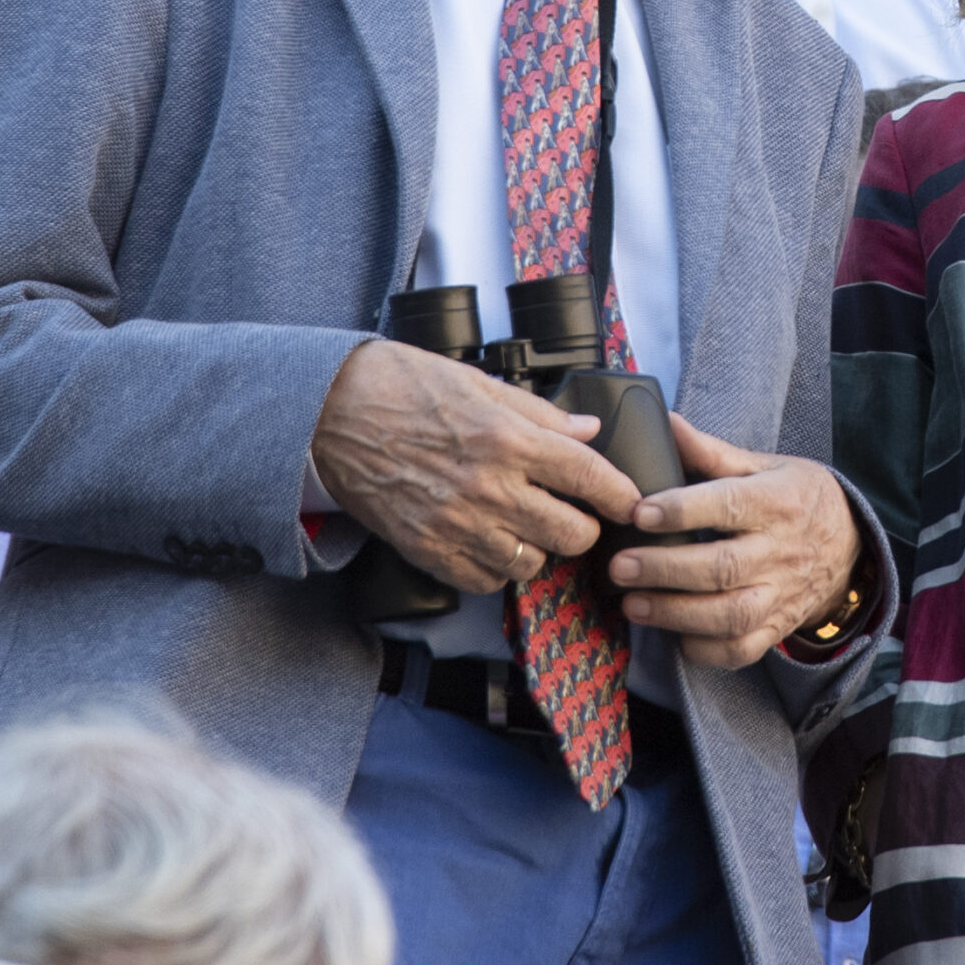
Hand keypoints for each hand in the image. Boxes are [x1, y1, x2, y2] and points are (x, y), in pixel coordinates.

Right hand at [310, 339, 641, 594]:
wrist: (331, 411)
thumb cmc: (403, 385)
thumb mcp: (479, 383)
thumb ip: (539, 414)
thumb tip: (586, 431)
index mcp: (508, 439)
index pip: (588, 476)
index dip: (621, 494)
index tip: (633, 502)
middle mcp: (489, 487)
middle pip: (571, 532)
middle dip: (583, 525)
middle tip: (573, 512)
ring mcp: (457, 524)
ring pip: (532, 563)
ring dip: (538, 547)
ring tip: (525, 525)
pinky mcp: (427, 550)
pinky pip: (485, 581)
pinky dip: (497, 568)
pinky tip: (491, 543)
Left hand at [609, 415, 863, 669]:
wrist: (851, 545)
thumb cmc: (796, 498)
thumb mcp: (765, 466)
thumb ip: (712, 453)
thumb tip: (665, 424)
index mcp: (778, 502)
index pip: (730, 505)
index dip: (682, 510)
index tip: (640, 512)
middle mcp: (782, 552)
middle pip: (723, 568)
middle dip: (666, 569)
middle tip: (620, 566)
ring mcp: (781, 595)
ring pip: (730, 615)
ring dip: (676, 614)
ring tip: (632, 604)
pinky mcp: (777, 627)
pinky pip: (741, 650)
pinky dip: (705, 649)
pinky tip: (672, 634)